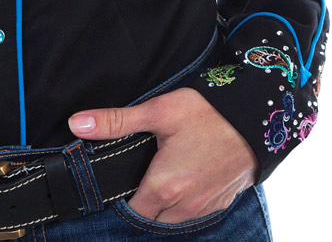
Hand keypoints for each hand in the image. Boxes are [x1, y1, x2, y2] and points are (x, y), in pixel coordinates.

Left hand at [68, 86, 259, 223]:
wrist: (254, 119)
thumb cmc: (206, 114)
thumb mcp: (157, 111)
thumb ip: (116, 121)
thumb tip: (77, 124)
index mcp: (163, 186)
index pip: (130, 211)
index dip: (121, 198)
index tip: (118, 181)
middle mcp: (184, 206)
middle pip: (150, 218)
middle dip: (141, 203)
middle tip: (137, 175)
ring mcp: (204, 209)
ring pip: (172, 221)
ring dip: (162, 206)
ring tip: (157, 176)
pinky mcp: (220, 205)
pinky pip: (193, 216)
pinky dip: (183, 205)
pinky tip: (181, 180)